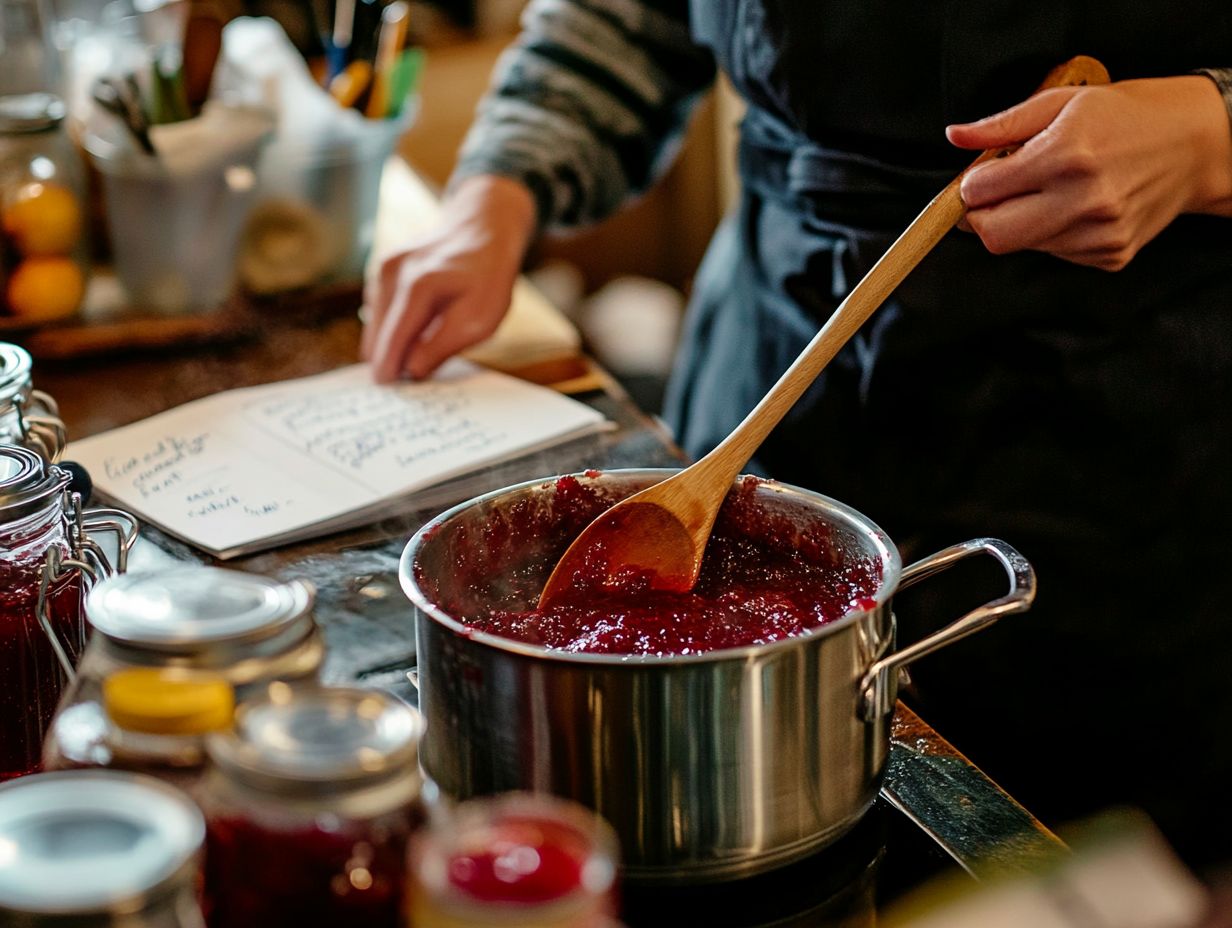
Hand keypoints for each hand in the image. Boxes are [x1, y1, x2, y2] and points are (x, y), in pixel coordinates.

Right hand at [362, 174, 536, 381]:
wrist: (483, 227)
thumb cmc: (488, 277)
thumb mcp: (480, 320)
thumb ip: (443, 346)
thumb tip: (412, 370)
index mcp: (419, 286)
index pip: (394, 338)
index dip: (387, 368)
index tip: (384, 391)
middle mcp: (394, 273)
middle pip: (379, 332)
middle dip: (389, 358)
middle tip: (404, 382)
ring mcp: (384, 266)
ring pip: (376, 322)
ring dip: (391, 341)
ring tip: (417, 353)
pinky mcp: (383, 267)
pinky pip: (379, 309)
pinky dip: (393, 325)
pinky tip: (415, 330)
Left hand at [947, 76, 1231, 270]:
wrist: (1197, 144)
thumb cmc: (1130, 116)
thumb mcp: (1063, 102)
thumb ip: (1003, 125)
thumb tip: (957, 136)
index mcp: (1066, 155)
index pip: (980, 194)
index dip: (969, 188)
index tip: (978, 179)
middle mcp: (1085, 199)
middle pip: (995, 236)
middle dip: (984, 218)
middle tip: (998, 196)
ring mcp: (1101, 232)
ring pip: (1025, 246)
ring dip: (1024, 224)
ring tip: (1051, 191)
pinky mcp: (1112, 254)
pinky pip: (1058, 254)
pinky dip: (1054, 234)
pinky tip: (1077, 207)